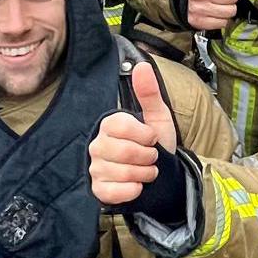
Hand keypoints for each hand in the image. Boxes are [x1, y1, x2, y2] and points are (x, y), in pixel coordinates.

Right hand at [89, 62, 178, 204]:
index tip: (152, 138)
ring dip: (145, 173)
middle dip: (148, 157)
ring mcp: (95, 168)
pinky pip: (116, 191)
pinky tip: (137, 185)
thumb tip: (142, 66)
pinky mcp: (98, 190)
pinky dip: (134, 190)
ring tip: (147, 170)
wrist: (162, 176)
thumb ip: (149, 93)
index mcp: (109, 125)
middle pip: (124, 152)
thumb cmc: (156, 145)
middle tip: (151, 157)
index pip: (122, 126)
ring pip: (124, 173)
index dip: (145, 135)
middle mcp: (97, 145)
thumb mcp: (158, 118)